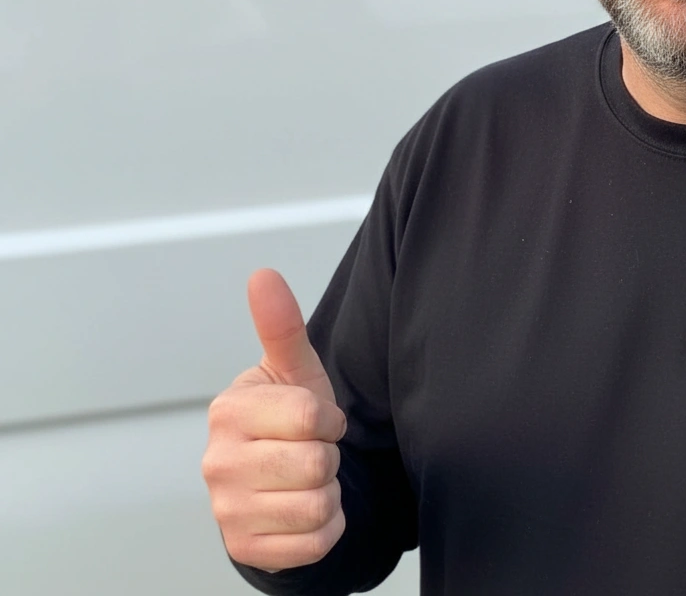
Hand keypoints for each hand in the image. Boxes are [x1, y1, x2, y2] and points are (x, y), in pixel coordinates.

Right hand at [202, 269, 346, 571]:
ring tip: (307, 478)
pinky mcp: (244, 549)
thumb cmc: (289, 418)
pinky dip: (326, 529)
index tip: (317, 419)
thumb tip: (263, 274)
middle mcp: (217, 462)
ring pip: (318, 505)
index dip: (329, 419)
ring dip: (328, 492)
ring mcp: (227, 510)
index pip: (311, 417)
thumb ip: (281, 325)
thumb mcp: (292, 371)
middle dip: (329, 456)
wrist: (277, 480)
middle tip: (310, 449)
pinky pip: (315, 543)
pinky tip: (303, 508)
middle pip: (317, 464)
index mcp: (229, 410)